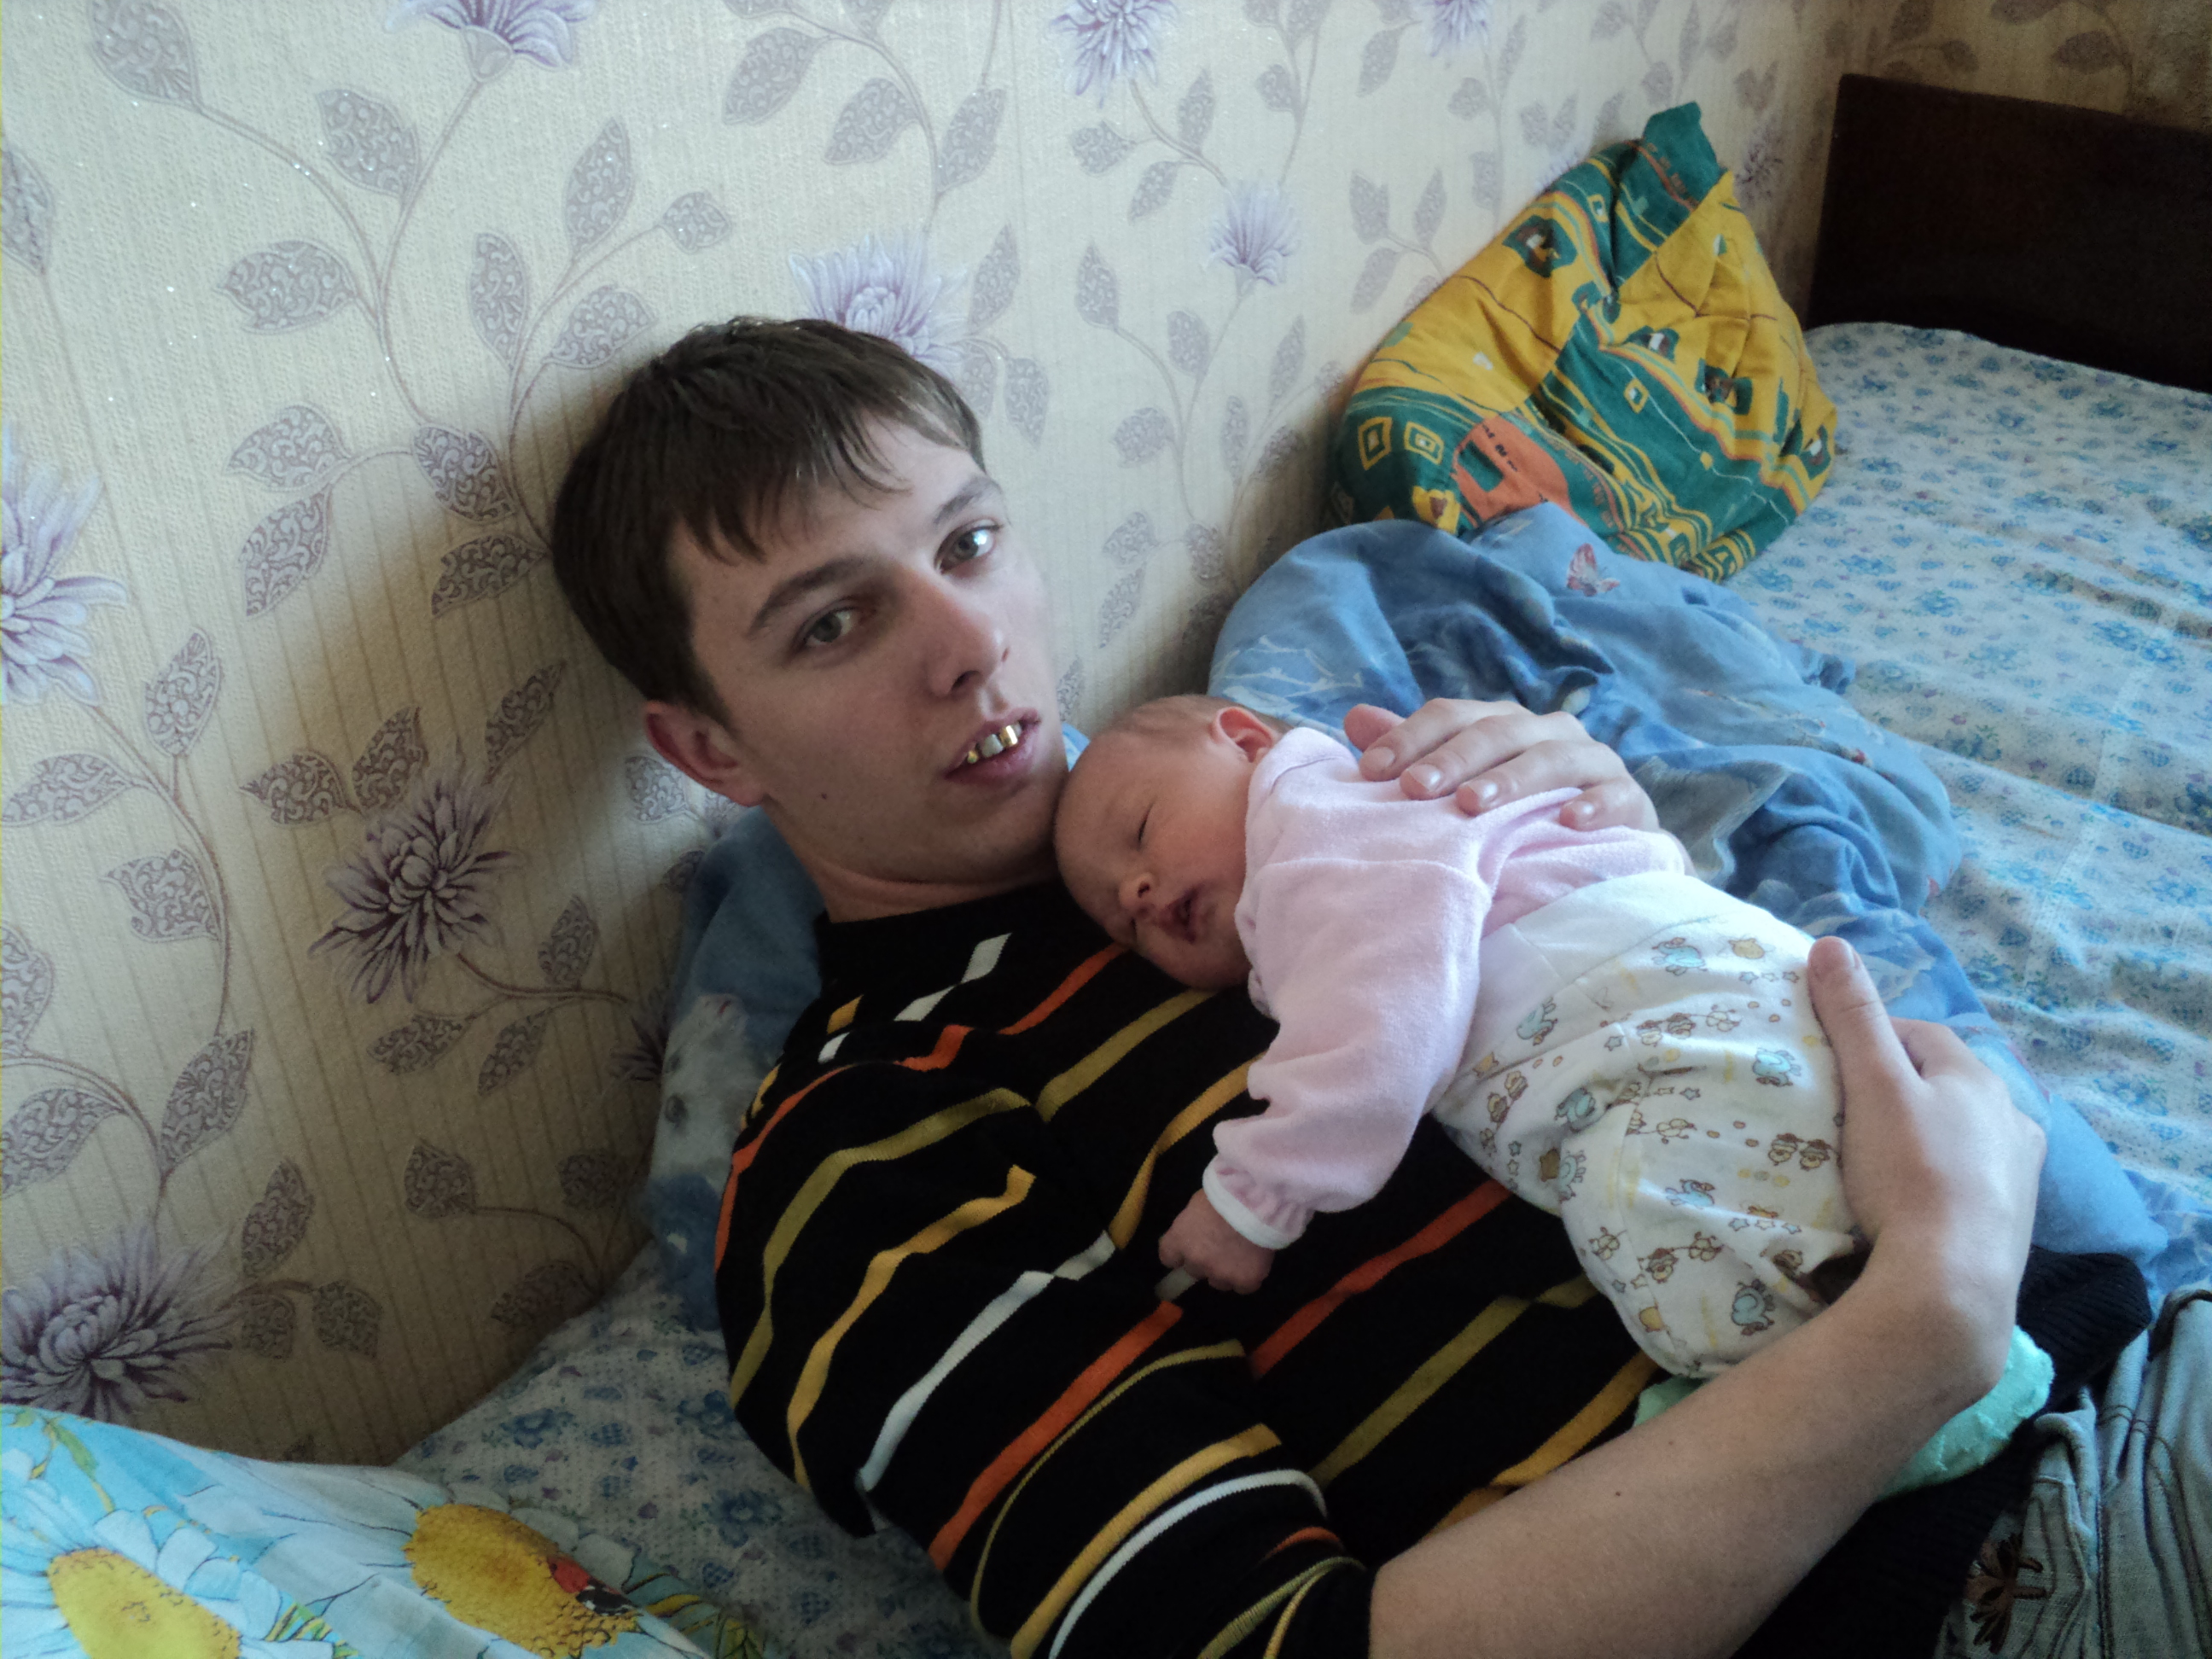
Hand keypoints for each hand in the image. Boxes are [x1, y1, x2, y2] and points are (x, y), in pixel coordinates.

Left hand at [1159, 1193, 1275, 1293]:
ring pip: (1219, 1282)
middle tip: (1219, 1245)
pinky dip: (1247, 1278)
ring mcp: (1221, 1274)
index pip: (1168, 1258)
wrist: (1257, 1201)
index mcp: (1179, 1239)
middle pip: (1194, 1270)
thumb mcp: (1198, 1202)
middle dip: (1205, 1260)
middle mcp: (1196, 1262)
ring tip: (1240, 1253)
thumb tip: (1196, 1231)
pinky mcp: (1245, 1281)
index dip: (1179, 1253)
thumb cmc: (1226, 1191)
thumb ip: (1192, 1224)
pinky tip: (1254, 1263)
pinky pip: (1243, 1286)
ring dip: (1225, 1271)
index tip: (1189, 1247)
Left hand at [1344, 698, 1657, 830]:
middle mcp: (1548, 732)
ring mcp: (1593, 763)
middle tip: (1415, 789)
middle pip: (1499, 731)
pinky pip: (1616, 797)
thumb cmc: (1515, 816)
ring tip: (1475, 804)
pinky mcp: (1630, 800)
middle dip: (1454, 759)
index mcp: (1503, 724)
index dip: (1411, 737)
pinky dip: (1594, 806)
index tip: (1370, 771)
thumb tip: (1355, 717)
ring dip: (1513, 779)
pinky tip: (1567, 822)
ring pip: (1553, 758)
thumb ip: (1416, 754)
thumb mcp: (1462, 785)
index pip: (1453, 715)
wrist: (1597, 855)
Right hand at [1805, 935, 2042, 1389]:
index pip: (1916, 1033)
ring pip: (1959, 1133)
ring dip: (1922, 1134)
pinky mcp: (2013, 1222)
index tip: (1826, 1060)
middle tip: (1843, 1109)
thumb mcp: (1871, 1086)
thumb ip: (1851, 1016)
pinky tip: (1909, 1200)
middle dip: (1897, 1086)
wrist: (1949, 1284)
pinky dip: (1939, 1178)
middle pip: (1942, 1082)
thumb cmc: (1908, 1174)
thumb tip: (1830, 943)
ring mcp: (2018, 1173)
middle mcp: (2011, 1116)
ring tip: (1874, 1157)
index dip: (1868, 1037)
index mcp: (1977, 1076)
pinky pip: (1969, 1180)